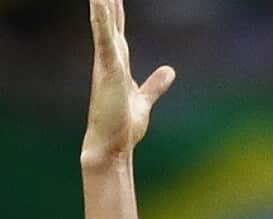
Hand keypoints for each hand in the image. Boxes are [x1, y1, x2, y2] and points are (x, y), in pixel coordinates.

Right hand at [82, 0, 174, 168]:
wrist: (111, 146)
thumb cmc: (123, 126)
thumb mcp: (144, 100)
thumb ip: (155, 84)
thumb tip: (169, 71)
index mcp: (116, 65)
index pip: (117, 32)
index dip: (117, 13)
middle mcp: (109, 61)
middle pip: (111, 24)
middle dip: (108, 3)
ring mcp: (107, 64)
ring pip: (105, 26)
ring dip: (102, 5)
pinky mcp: (109, 71)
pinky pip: (105, 40)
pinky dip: (101, 21)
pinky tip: (99, 2)